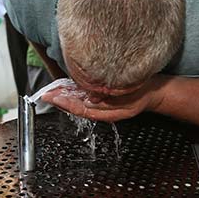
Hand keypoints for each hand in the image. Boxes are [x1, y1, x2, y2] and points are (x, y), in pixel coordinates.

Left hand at [42, 75, 168, 122]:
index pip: (79, 108)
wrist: (152, 91)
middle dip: (60, 99)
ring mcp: (99, 103)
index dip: (65, 103)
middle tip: (46, 94)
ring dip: (64, 95)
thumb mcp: (126, 100)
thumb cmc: (140, 95)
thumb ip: (108, 103)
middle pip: (75, 105)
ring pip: (78, 100)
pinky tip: (66, 86)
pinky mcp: (100, 96)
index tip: (52, 98)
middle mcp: (99, 108)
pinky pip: (83, 95)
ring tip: (52, 90)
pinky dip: (73, 90)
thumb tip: (90, 100)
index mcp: (104, 112)